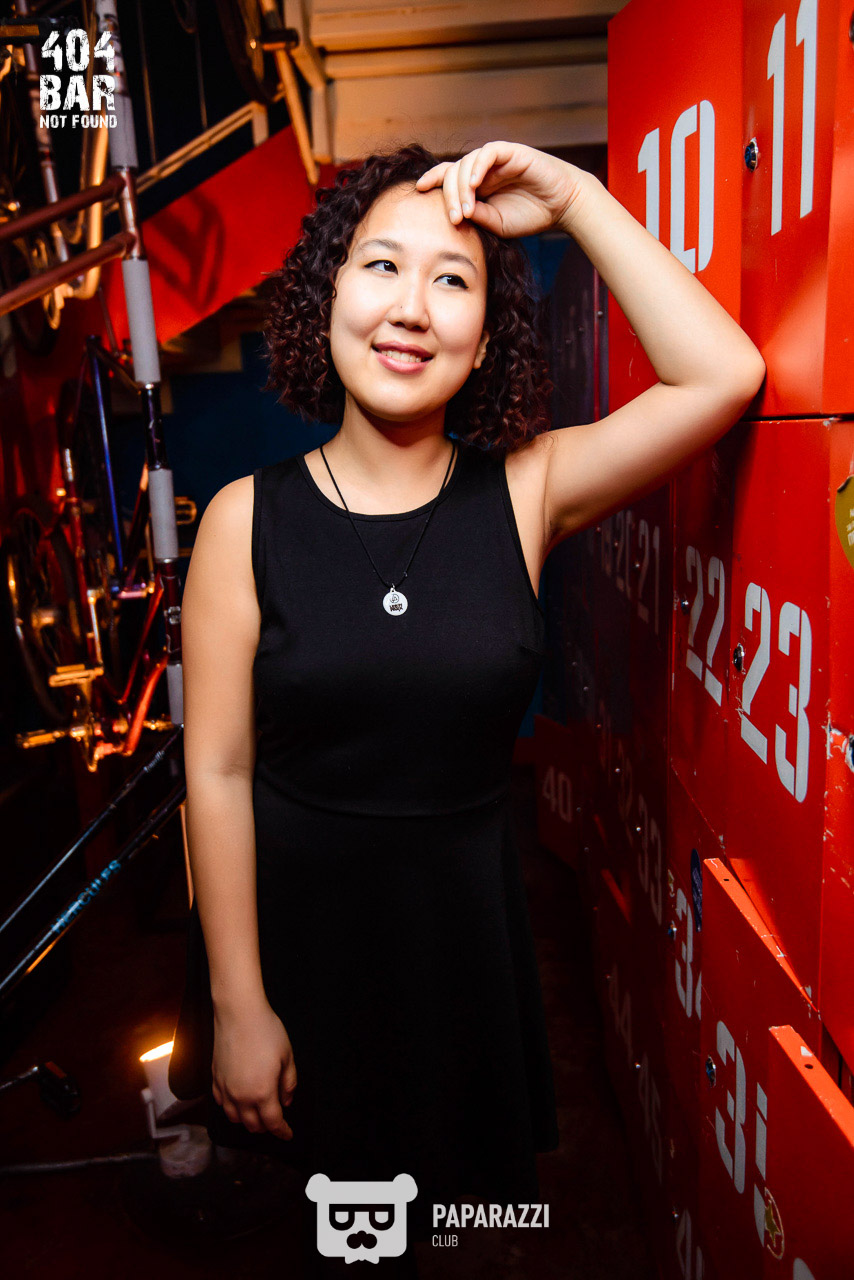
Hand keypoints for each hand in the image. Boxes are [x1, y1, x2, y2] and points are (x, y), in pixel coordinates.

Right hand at [211, 999, 296, 1139]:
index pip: (273, 1123)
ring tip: (257, 1114)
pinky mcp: (214, 1079)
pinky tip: (238, 1101)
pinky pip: (221, 1104)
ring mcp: (225, 1089)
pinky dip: (231, 1108)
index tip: (288, 1134)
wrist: (239, 1013)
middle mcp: (241, 1096)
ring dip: (247, 1121)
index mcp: (263, 1092)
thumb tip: (286, 1101)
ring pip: (235, 1118)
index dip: (282, 1131)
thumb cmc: (266, 1031)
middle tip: (275, 1121)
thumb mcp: (287, 1056)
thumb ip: (288, 1082)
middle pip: (253, 1125)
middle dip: (266, 1127)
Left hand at [414, 140, 586, 238]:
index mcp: (476, 185)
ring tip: (467, 211)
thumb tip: (456, 214)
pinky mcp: (510, 152)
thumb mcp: (496, 224)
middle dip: (450, 197)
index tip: (419, 191)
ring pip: (466, 164)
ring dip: (462, 188)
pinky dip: (477, 167)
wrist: (561, 207)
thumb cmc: (530, 215)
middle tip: (456, 219)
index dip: (432, 181)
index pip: (447, 178)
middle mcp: (482, 169)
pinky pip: (487, 153)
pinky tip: (475, 183)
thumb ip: (476, 217)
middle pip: (452, 173)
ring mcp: (494, 159)